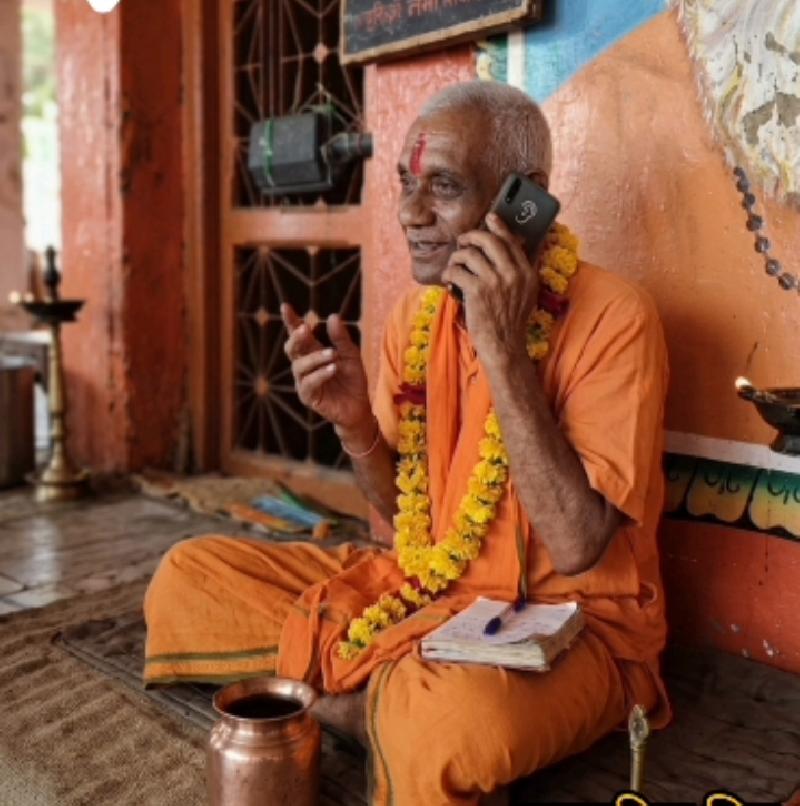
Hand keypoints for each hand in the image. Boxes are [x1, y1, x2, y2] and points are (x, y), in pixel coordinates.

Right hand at [282, 304, 370, 432]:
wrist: (360, 407)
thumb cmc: (353, 380)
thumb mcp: (351, 355)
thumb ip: (341, 338)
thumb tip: (332, 316)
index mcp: (313, 352)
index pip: (298, 335)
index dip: (291, 321)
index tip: (285, 307)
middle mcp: (305, 366)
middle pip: (292, 349)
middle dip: (296, 338)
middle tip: (306, 329)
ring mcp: (304, 382)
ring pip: (299, 366)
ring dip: (315, 357)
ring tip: (332, 354)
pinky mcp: (309, 397)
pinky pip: (308, 384)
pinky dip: (319, 374)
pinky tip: (332, 369)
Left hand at [441, 213, 537, 365]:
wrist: (504, 346)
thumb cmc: (510, 322)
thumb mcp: (526, 295)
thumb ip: (519, 273)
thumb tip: (509, 248)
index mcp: (527, 273)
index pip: (511, 242)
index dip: (499, 227)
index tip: (489, 218)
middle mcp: (513, 274)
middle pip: (489, 241)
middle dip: (472, 237)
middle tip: (462, 241)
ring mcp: (495, 281)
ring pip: (469, 254)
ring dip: (456, 258)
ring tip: (453, 267)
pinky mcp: (477, 291)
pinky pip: (457, 271)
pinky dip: (449, 273)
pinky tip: (448, 280)